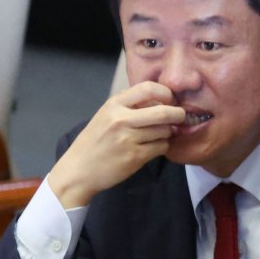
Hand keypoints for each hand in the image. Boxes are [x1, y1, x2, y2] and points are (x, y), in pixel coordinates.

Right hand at [48, 82, 185, 207]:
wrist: (79, 170)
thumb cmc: (95, 141)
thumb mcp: (106, 115)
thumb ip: (129, 106)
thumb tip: (160, 100)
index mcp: (114, 104)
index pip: (148, 88)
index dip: (166, 93)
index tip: (170, 100)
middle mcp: (121, 119)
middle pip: (163, 112)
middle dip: (177, 114)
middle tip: (180, 117)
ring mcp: (128, 139)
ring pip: (164, 131)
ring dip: (167, 133)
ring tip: (159, 135)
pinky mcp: (135, 157)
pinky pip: (161, 147)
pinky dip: (162, 146)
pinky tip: (154, 147)